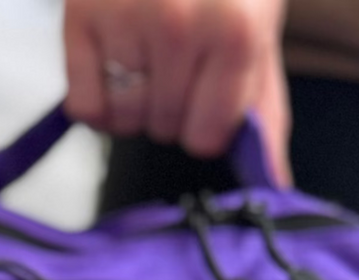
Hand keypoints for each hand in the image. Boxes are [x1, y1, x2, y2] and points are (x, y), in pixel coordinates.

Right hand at [64, 0, 290, 179]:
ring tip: (144, 51)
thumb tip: (276, 184)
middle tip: (174, 56)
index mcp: (237, 35)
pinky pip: (84, 108)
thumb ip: (263, 110)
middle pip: (164, 129)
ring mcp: (128, 19)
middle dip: (169, 105)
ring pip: (124, 122)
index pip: (207, 137)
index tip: (205, 89)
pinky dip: (94, 98)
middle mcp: (183, 27)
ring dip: (131, 103)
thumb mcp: (257, 33)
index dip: (204, 122)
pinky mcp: (82, 15)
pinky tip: (111, 61)